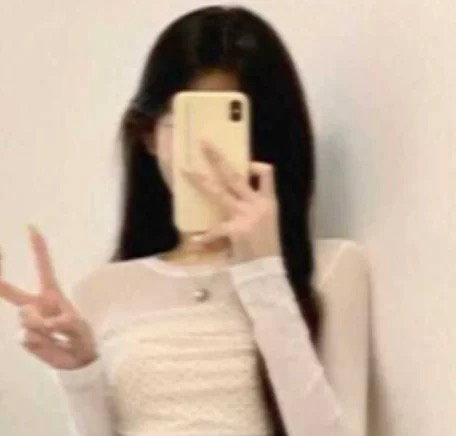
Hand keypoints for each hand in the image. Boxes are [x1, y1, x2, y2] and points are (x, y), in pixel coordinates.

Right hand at [0, 228, 96, 370]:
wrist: (78, 361)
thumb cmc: (82, 339)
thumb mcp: (79, 327)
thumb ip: (65, 323)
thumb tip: (47, 324)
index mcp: (51, 295)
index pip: (44, 269)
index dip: (39, 249)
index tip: (32, 228)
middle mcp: (35, 305)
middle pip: (6, 289)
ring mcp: (28, 322)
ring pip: (26, 318)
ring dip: (42, 328)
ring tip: (56, 336)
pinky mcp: (25, 338)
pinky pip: (26, 337)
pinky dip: (40, 342)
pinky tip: (49, 345)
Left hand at [183, 143, 281, 262]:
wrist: (268, 273)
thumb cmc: (268, 252)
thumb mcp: (269, 226)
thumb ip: (254, 211)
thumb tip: (235, 203)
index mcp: (269, 203)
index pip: (266, 174)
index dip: (256, 167)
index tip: (249, 167)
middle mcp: (257, 205)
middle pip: (234, 175)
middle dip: (217, 158)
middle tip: (203, 143)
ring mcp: (245, 216)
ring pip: (219, 192)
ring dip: (201, 181)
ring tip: (186, 171)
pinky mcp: (235, 230)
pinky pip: (215, 230)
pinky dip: (205, 237)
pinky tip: (196, 241)